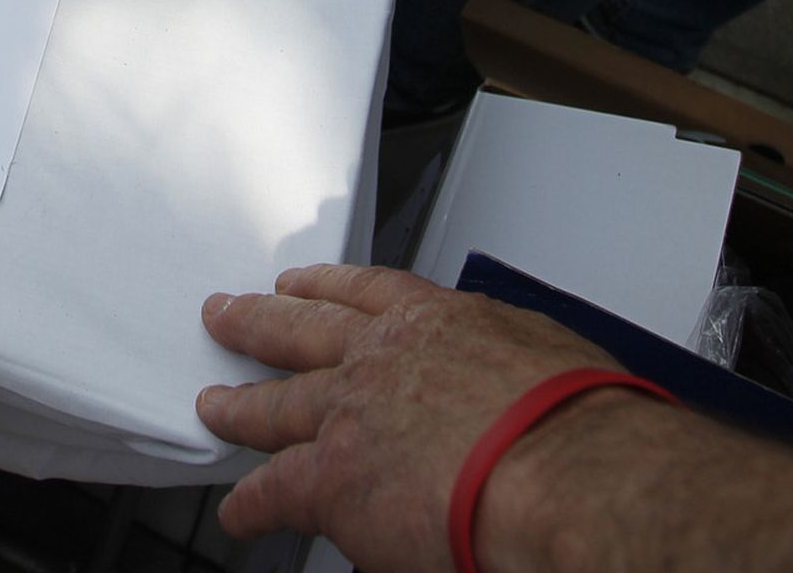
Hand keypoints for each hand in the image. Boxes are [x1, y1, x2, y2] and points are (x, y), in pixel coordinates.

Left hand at [198, 265, 626, 572]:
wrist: (564, 475)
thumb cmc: (578, 426)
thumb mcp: (546, 357)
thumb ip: (507, 368)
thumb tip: (515, 394)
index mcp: (439, 320)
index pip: (367, 290)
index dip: (326, 285)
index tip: (299, 280)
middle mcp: (383, 354)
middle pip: (301, 328)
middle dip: (259, 320)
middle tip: (226, 312)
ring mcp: (352, 412)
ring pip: (277, 404)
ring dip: (240, 405)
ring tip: (214, 402)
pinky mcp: (335, 477)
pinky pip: (276, 489)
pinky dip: (252, 503)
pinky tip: (239, 512)